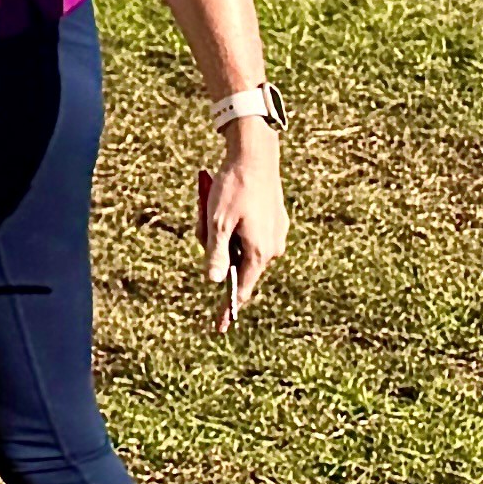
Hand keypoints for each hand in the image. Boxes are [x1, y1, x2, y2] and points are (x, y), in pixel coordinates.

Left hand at [199, 125, 288, 330]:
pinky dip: (232, 225)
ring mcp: (275, 234)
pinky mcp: (274, 222)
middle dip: (217, 250)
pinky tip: (227, 204)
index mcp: (260, 252)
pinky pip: (247, 234)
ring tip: (215, 208)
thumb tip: (213, 280)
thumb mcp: (217, 222)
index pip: (242, 289)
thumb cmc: (234, 189)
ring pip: (239, 247)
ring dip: (222, 234)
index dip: (229, 307)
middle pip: (236, 264)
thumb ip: (215, 253)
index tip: (220, 326)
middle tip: (206, 222)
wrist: (256, 157)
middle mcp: (273, 248)